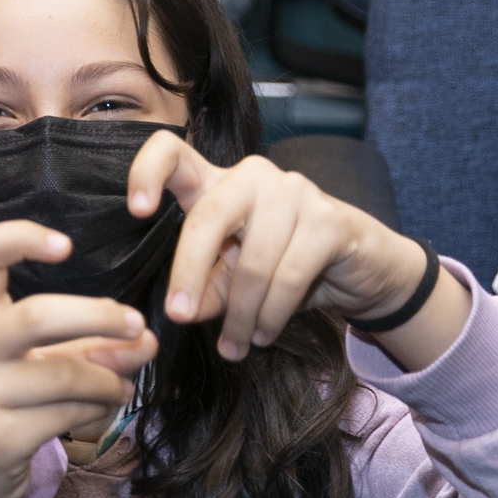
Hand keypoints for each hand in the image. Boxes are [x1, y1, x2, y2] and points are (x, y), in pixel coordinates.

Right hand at [0, 220, 157, 497]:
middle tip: (137, 326)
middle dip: (99, 316)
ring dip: (110, 380)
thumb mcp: (29, 371)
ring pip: (66, 374)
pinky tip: (103, 413)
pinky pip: (67, 414)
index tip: (65, 244)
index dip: (21, 237)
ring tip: (123, 387)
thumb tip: (144, 339)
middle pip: (36, 315)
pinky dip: (98, 411)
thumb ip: (81, 348)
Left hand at [128, 133, 468, 362]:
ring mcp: (294, 191)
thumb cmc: (285, 266)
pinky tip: (263, 335)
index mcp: (217, 182)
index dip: (146, 172)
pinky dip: (271, 315)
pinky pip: (288, 276)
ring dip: (239, 313)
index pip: (173, 152)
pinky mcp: (329, 219)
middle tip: (178, 316)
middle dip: (188, 273)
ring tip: (234, 345)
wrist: (361, 268)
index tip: (136, 211)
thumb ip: (205, 286)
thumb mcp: (232, 277)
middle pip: (207, 216)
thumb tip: (183, 310)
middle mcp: (252, 176)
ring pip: (251, 261)